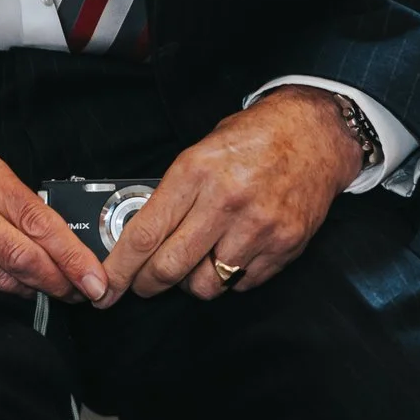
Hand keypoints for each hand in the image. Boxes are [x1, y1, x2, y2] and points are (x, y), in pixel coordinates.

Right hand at [0, 127, 107, 301]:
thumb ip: (8, 192)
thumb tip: (49, 230)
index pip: (37, 222)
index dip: (71, 257)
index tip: (95, 278)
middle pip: (22, 260)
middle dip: (59, 283)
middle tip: (82, 292)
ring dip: (29, 288)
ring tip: (48, 286)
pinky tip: (5, 282)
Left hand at [97, 86, 361, 304]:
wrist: (313, 135)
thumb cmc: (251, 140)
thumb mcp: (200, 153)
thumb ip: (174, 192)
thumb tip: (142, 232)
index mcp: (194, 173)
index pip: (146, 232)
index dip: (121, 266)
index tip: (106, 285)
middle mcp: (225, 202)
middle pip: (171, 266)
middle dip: (148, 284)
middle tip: (143, 285)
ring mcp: (258, 228)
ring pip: (207, 284)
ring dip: (192, 283)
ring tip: (194, 263)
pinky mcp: (285, 246)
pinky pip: (243, 283)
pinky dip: (230, 278)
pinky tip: (230, 255)